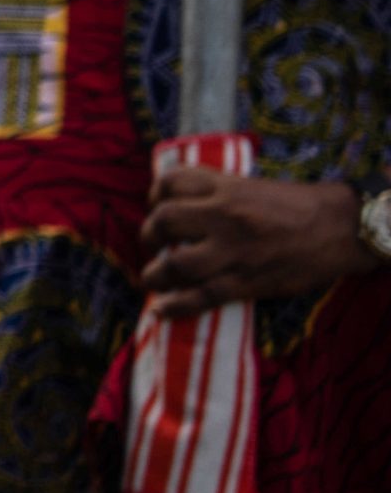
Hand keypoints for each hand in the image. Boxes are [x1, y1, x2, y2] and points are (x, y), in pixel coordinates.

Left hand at [140, 171, 370, 318]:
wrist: (341, 228)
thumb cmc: (296, 206)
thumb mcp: (251, 185)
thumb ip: (216, 192)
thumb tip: (179, 205)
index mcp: (225, 187)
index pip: (170, 182)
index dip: (155, 195)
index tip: (156, 206)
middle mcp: (224, 215)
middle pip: (165, 221)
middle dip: (150, 234)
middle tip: (154, 244)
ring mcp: (235, 250)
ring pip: (177, 263)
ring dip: (156, 274)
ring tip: (153, 279)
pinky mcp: (247, 281)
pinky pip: (203, 296)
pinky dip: (177, 306)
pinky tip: (161, 310)